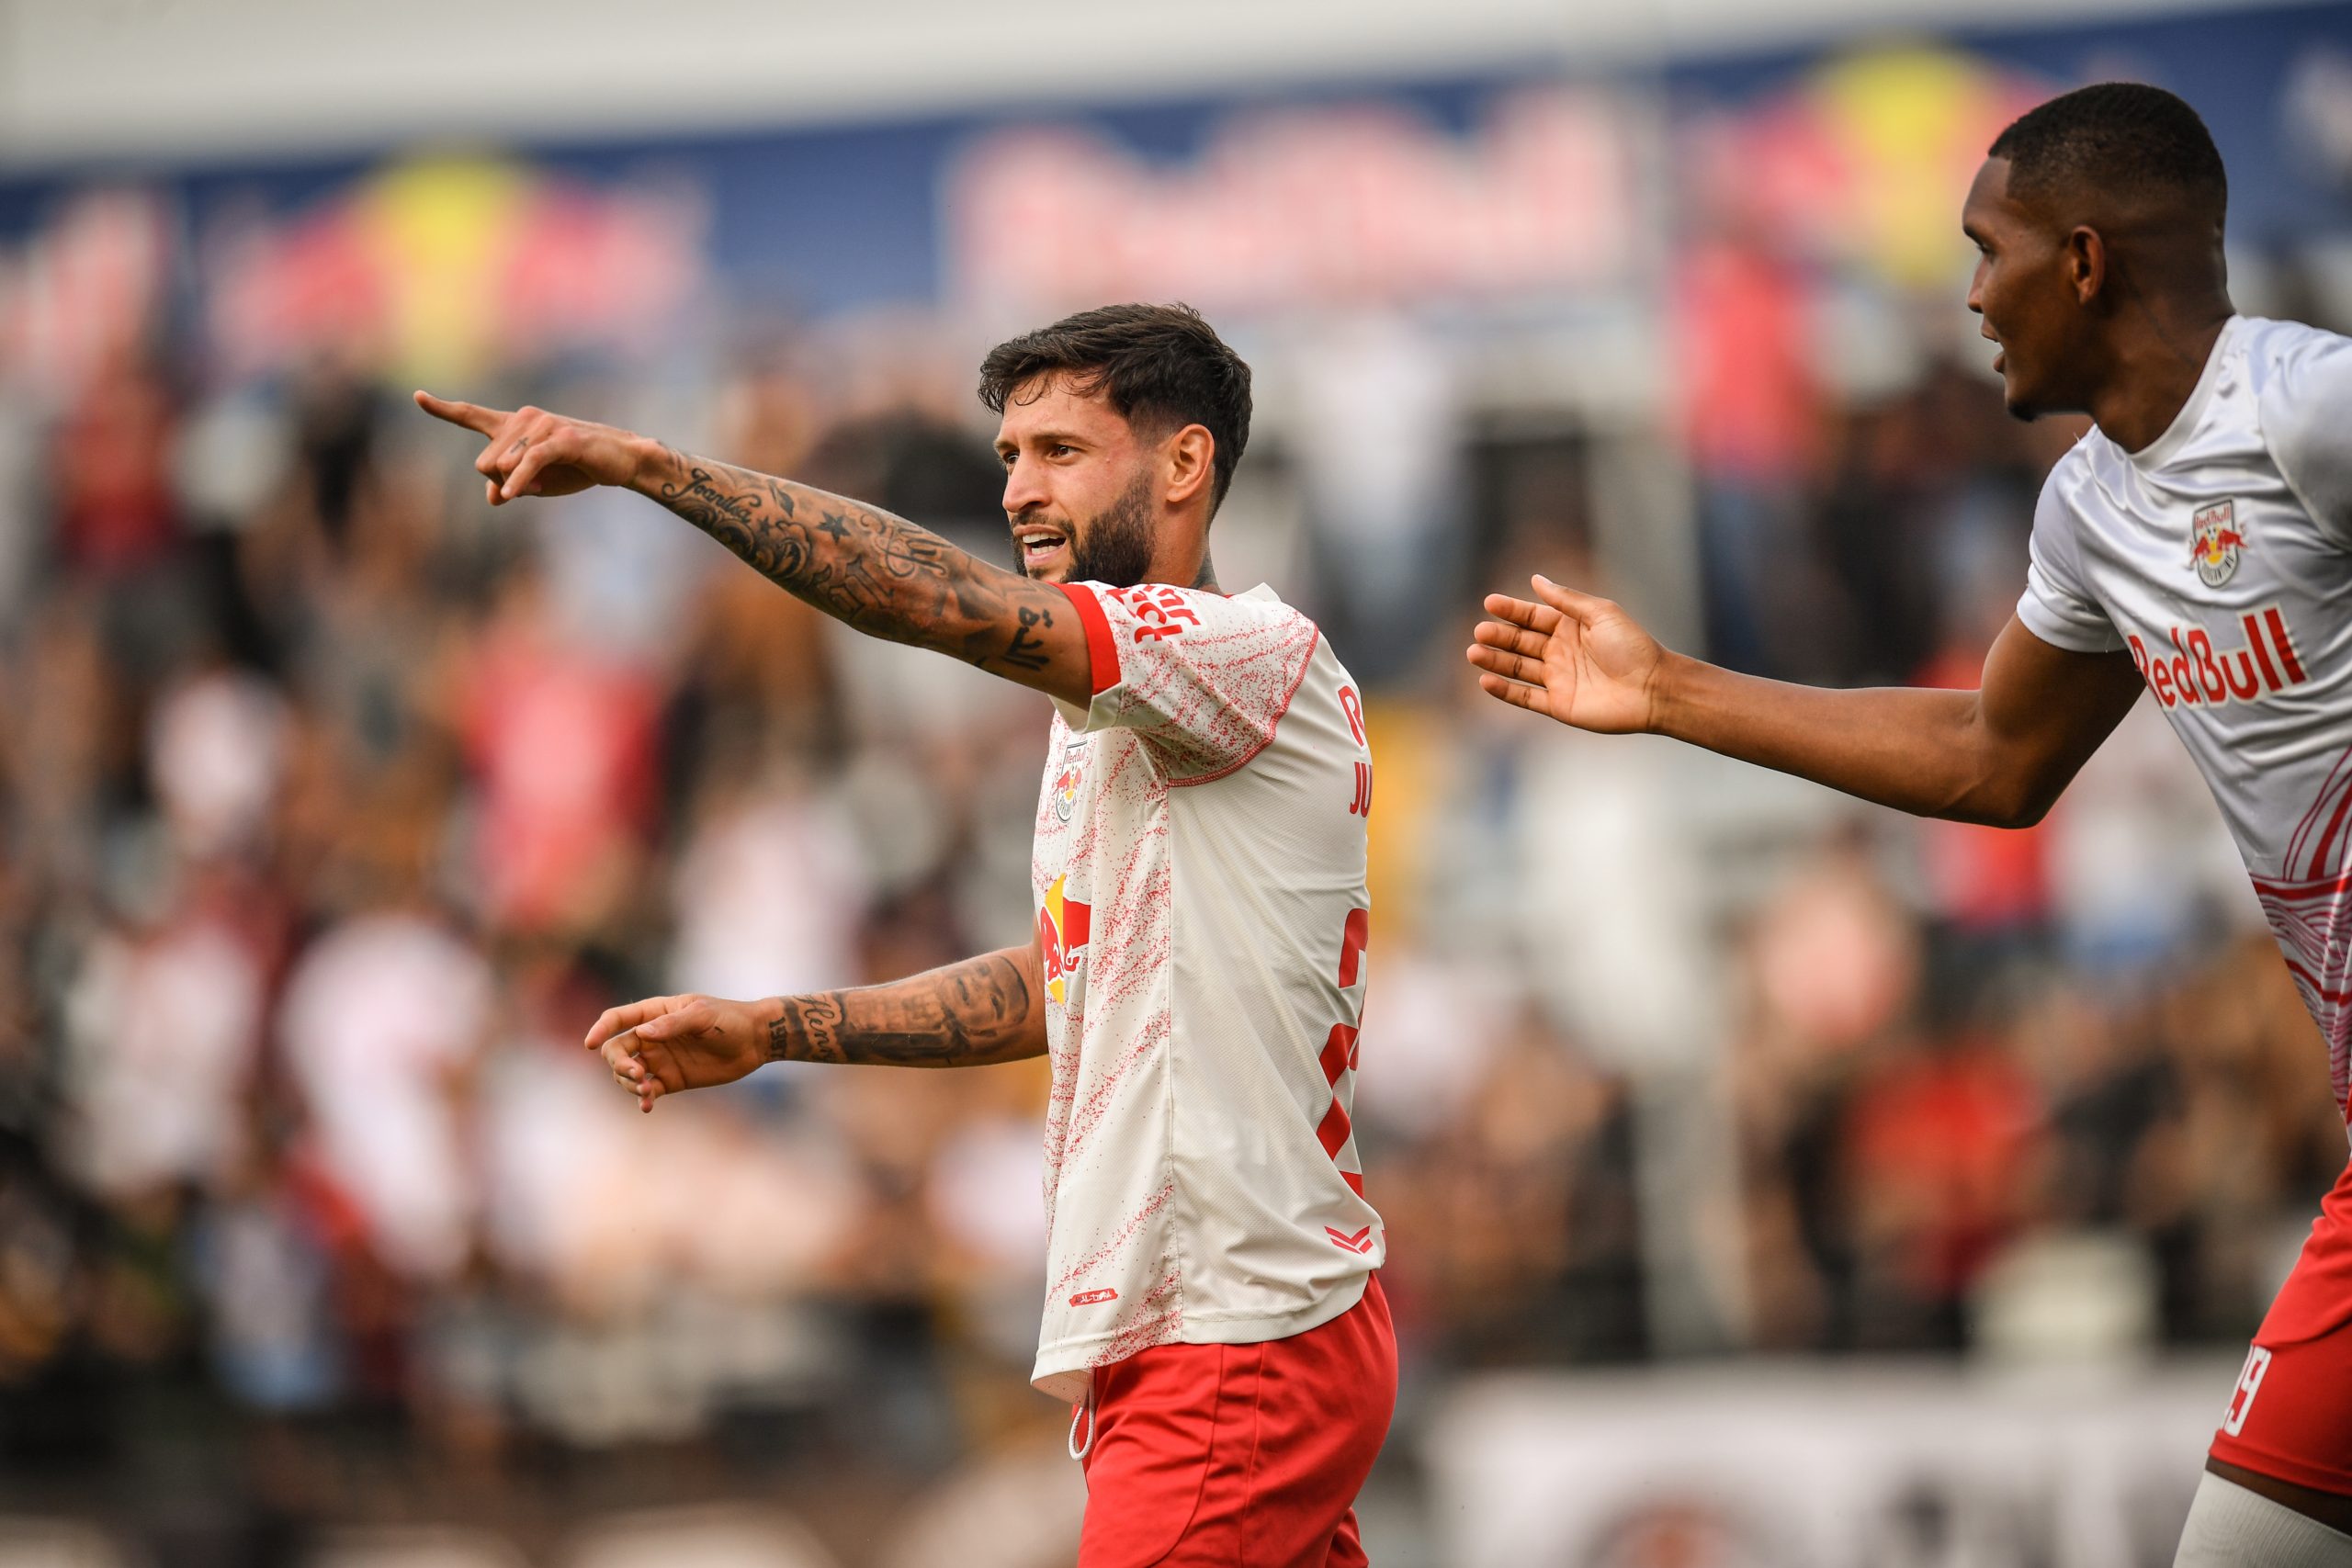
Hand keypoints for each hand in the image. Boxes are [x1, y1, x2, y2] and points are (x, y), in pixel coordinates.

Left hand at [414, 390, 650, 506]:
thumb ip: (510, 486)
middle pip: (485, 463)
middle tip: (532, 485)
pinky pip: (526, 463)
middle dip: (500, 482)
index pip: (472, 415)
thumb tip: (493, 497)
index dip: (443, 409)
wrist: (619, 461)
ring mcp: (541, 426)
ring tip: (550, 479)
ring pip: (501, 466)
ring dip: (519, 485)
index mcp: (514, 425)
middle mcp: (523, 418)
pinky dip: (519, 481)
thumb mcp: (537, 483)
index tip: (418, 397)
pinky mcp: (560, 440)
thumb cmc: (577, 469)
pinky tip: (514, 495)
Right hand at [584, 994, 770, 1113]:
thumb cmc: (729, 1020)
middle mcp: (652, 1037)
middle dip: (619, 1064)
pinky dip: (643, 1099)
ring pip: (628, 1074)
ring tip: (648, 1091)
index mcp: (655, 1013)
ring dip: (630, 1084)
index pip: (618, 1019)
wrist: (755, 1041)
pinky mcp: (671, 1080)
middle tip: (637, 1074)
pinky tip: (648, 1105)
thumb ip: (673, 1024)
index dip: (601, 1029)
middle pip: (617, 1050)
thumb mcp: (703, 1016)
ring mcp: (659, 1059)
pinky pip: (647, 1091)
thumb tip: (642, 1034)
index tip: (590, 1043)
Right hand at [1467, 575, 1668, 733]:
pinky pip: (1525, 697)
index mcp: (1570, 627)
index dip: (1511, 611)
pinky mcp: (1558, 705)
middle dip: (1499, 636)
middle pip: (1521, 642)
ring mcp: (1558, 679)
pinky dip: (1504, 691)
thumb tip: (1536, 579)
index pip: (1533, 617)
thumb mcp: (1601, 613)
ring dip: (1495, 661)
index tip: (1490, 603)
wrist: (1653, 688)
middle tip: (1479, 631)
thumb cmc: (1632, 646)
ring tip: (1474, 653)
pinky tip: (1485, 681)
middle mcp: (1560, 652)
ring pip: (1518, 668)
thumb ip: (1567, 600)